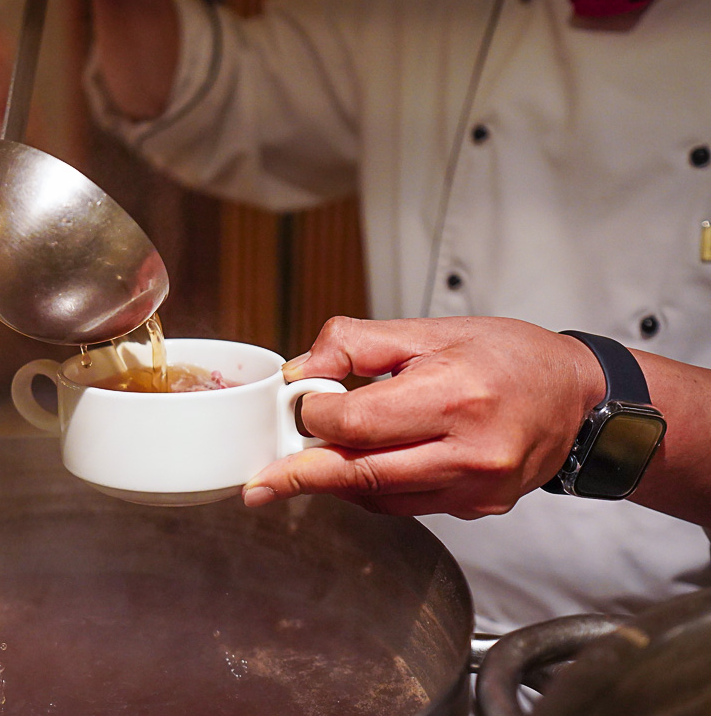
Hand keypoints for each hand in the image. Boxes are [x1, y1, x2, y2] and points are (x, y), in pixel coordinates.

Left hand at [242, 316, 605, 518]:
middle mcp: (469, 452)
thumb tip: (302, 371)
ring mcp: (476, 488)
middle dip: (302, 475)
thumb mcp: (431, 330)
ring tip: (300, 469)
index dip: (315, 415)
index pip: (358, 421)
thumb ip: (358, 345)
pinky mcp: (479, 508)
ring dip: (335, 483)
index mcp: (455, 397)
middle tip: (261, 483)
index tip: (300, 405)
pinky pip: (406, 506)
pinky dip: (371, 490)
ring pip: (380, 497)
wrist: (577, 398)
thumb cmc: (508, 356)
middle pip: (362, 473)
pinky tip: (355, 469)